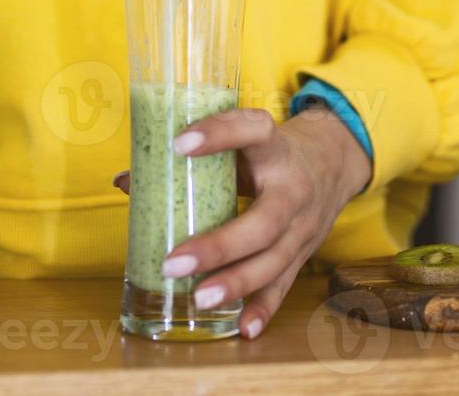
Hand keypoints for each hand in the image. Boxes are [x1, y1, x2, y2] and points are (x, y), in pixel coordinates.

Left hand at [112, 105, 372, 338]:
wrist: (332, 163)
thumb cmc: (270, 153)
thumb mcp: (241, 145)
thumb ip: (192, 161)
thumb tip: (126, 181)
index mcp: (274, 148)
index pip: (253, 131)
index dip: (219, 134)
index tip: (179, 144)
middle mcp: (293, 188)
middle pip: (263, 222)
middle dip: (219, 245)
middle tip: (174, 262)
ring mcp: (302, 225)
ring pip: (274, 260)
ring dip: (236, 282)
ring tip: (199, 297)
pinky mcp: (304, 252)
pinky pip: (284, 285)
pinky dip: (263, 308)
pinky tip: (243, 327)